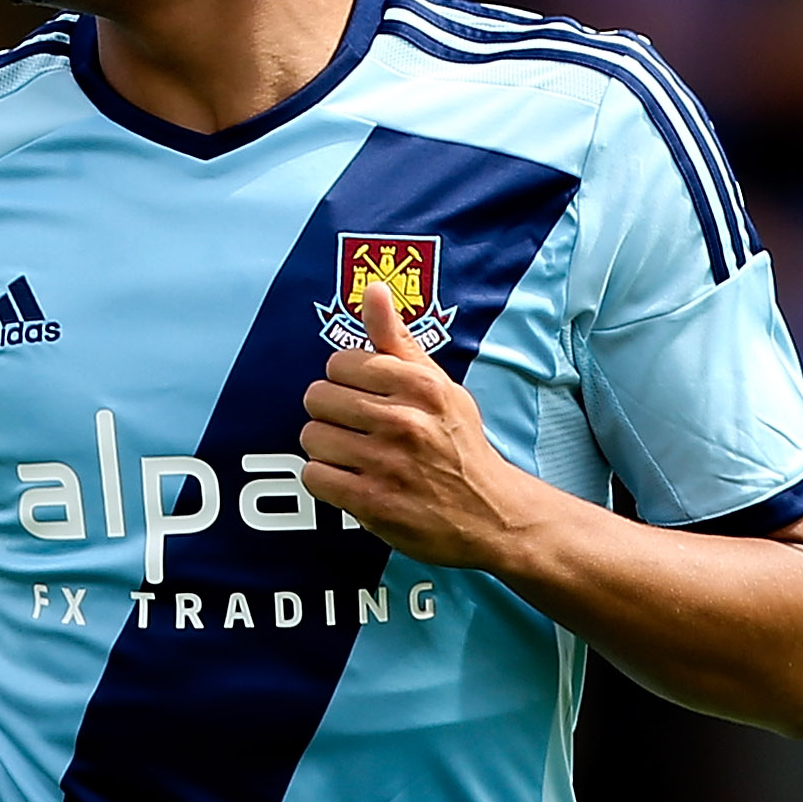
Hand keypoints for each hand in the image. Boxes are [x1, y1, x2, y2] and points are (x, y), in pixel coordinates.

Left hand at [298, 281, 558, 570]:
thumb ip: (397, 339)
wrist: (490, 513)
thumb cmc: (457, 442)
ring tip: (356, 455)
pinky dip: (326, 479)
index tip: (363, 396)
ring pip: (312, 436)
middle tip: (357, 428)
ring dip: (327, 448)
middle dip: (332, 413)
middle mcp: (404, 421)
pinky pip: (314, 476)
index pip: (338, 363)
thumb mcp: (437, 384)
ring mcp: (387, 463)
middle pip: (318, 398)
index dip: (344, 381)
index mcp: (420, 386)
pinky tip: (351, 479)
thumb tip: (373, 288)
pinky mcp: (373, 502)